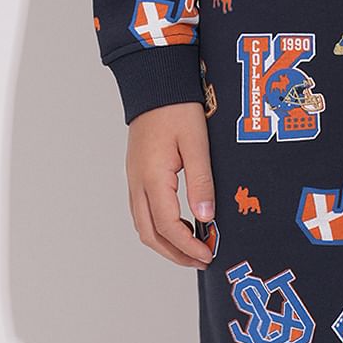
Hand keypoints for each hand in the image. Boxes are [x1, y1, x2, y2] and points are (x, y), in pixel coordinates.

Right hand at [126, 102, 215, 268]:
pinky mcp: (137, 175)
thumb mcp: (197, 143)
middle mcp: (138, 183)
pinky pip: (143, 212)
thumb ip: (201, 182)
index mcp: (153, 178)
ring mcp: (134, 180)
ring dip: (166, 243)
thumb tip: (206, 217)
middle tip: (200, 261)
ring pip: (143, 226)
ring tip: (192, 248)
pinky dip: (160, 228)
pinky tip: (181, 225)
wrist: (154, 81)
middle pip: (150, 235)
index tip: (208, 256)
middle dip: (175, 254)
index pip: (168, 227)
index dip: (188, 247)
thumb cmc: (177, 107)